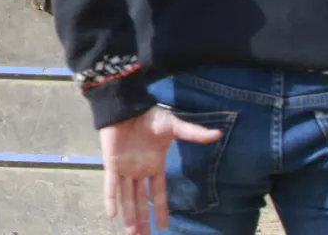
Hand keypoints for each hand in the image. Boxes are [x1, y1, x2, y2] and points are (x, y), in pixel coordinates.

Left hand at [99, 106, 222, 234]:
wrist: (126, 106)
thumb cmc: (149, 115)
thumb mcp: (173, 126)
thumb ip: (192, 133)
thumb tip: (217, 134)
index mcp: (154, 165)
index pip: (158, 193)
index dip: (160, 210)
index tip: (164, 227)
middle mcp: (139, 171)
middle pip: (141, 201)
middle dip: (142, 220)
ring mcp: (125, 169)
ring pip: (127, 197)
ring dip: (129, 216)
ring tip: (132, 233)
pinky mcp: (111, 164)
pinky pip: (110, 185)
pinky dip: (111, 199)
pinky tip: (113, 215)